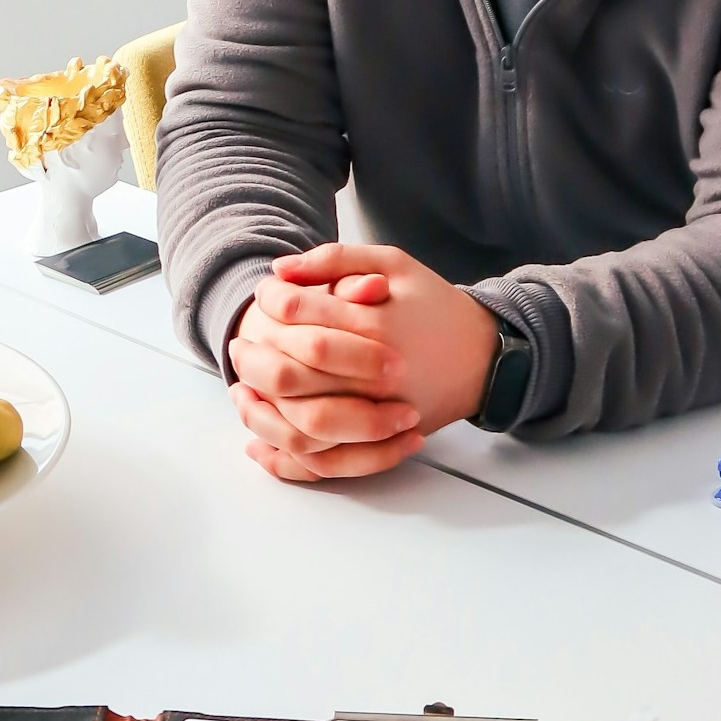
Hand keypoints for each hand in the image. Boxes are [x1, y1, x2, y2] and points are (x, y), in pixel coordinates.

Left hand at [226, 244, 499, 481]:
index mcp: (376, 326)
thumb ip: (336, 259)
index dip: (270, 304)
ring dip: (261, 412)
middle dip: (253, 362)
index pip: (301, 315)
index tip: (259, 296)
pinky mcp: (381, 443)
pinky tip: (260, 440)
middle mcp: (375, 376)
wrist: (484, 355)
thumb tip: (279, 272)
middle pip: (291, 376)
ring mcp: (378, 415)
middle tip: (237, 348)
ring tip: (241, 391)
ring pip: (303, 427)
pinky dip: (286, 457)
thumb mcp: (394, 263)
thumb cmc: (434, 304)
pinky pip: (325, 462)